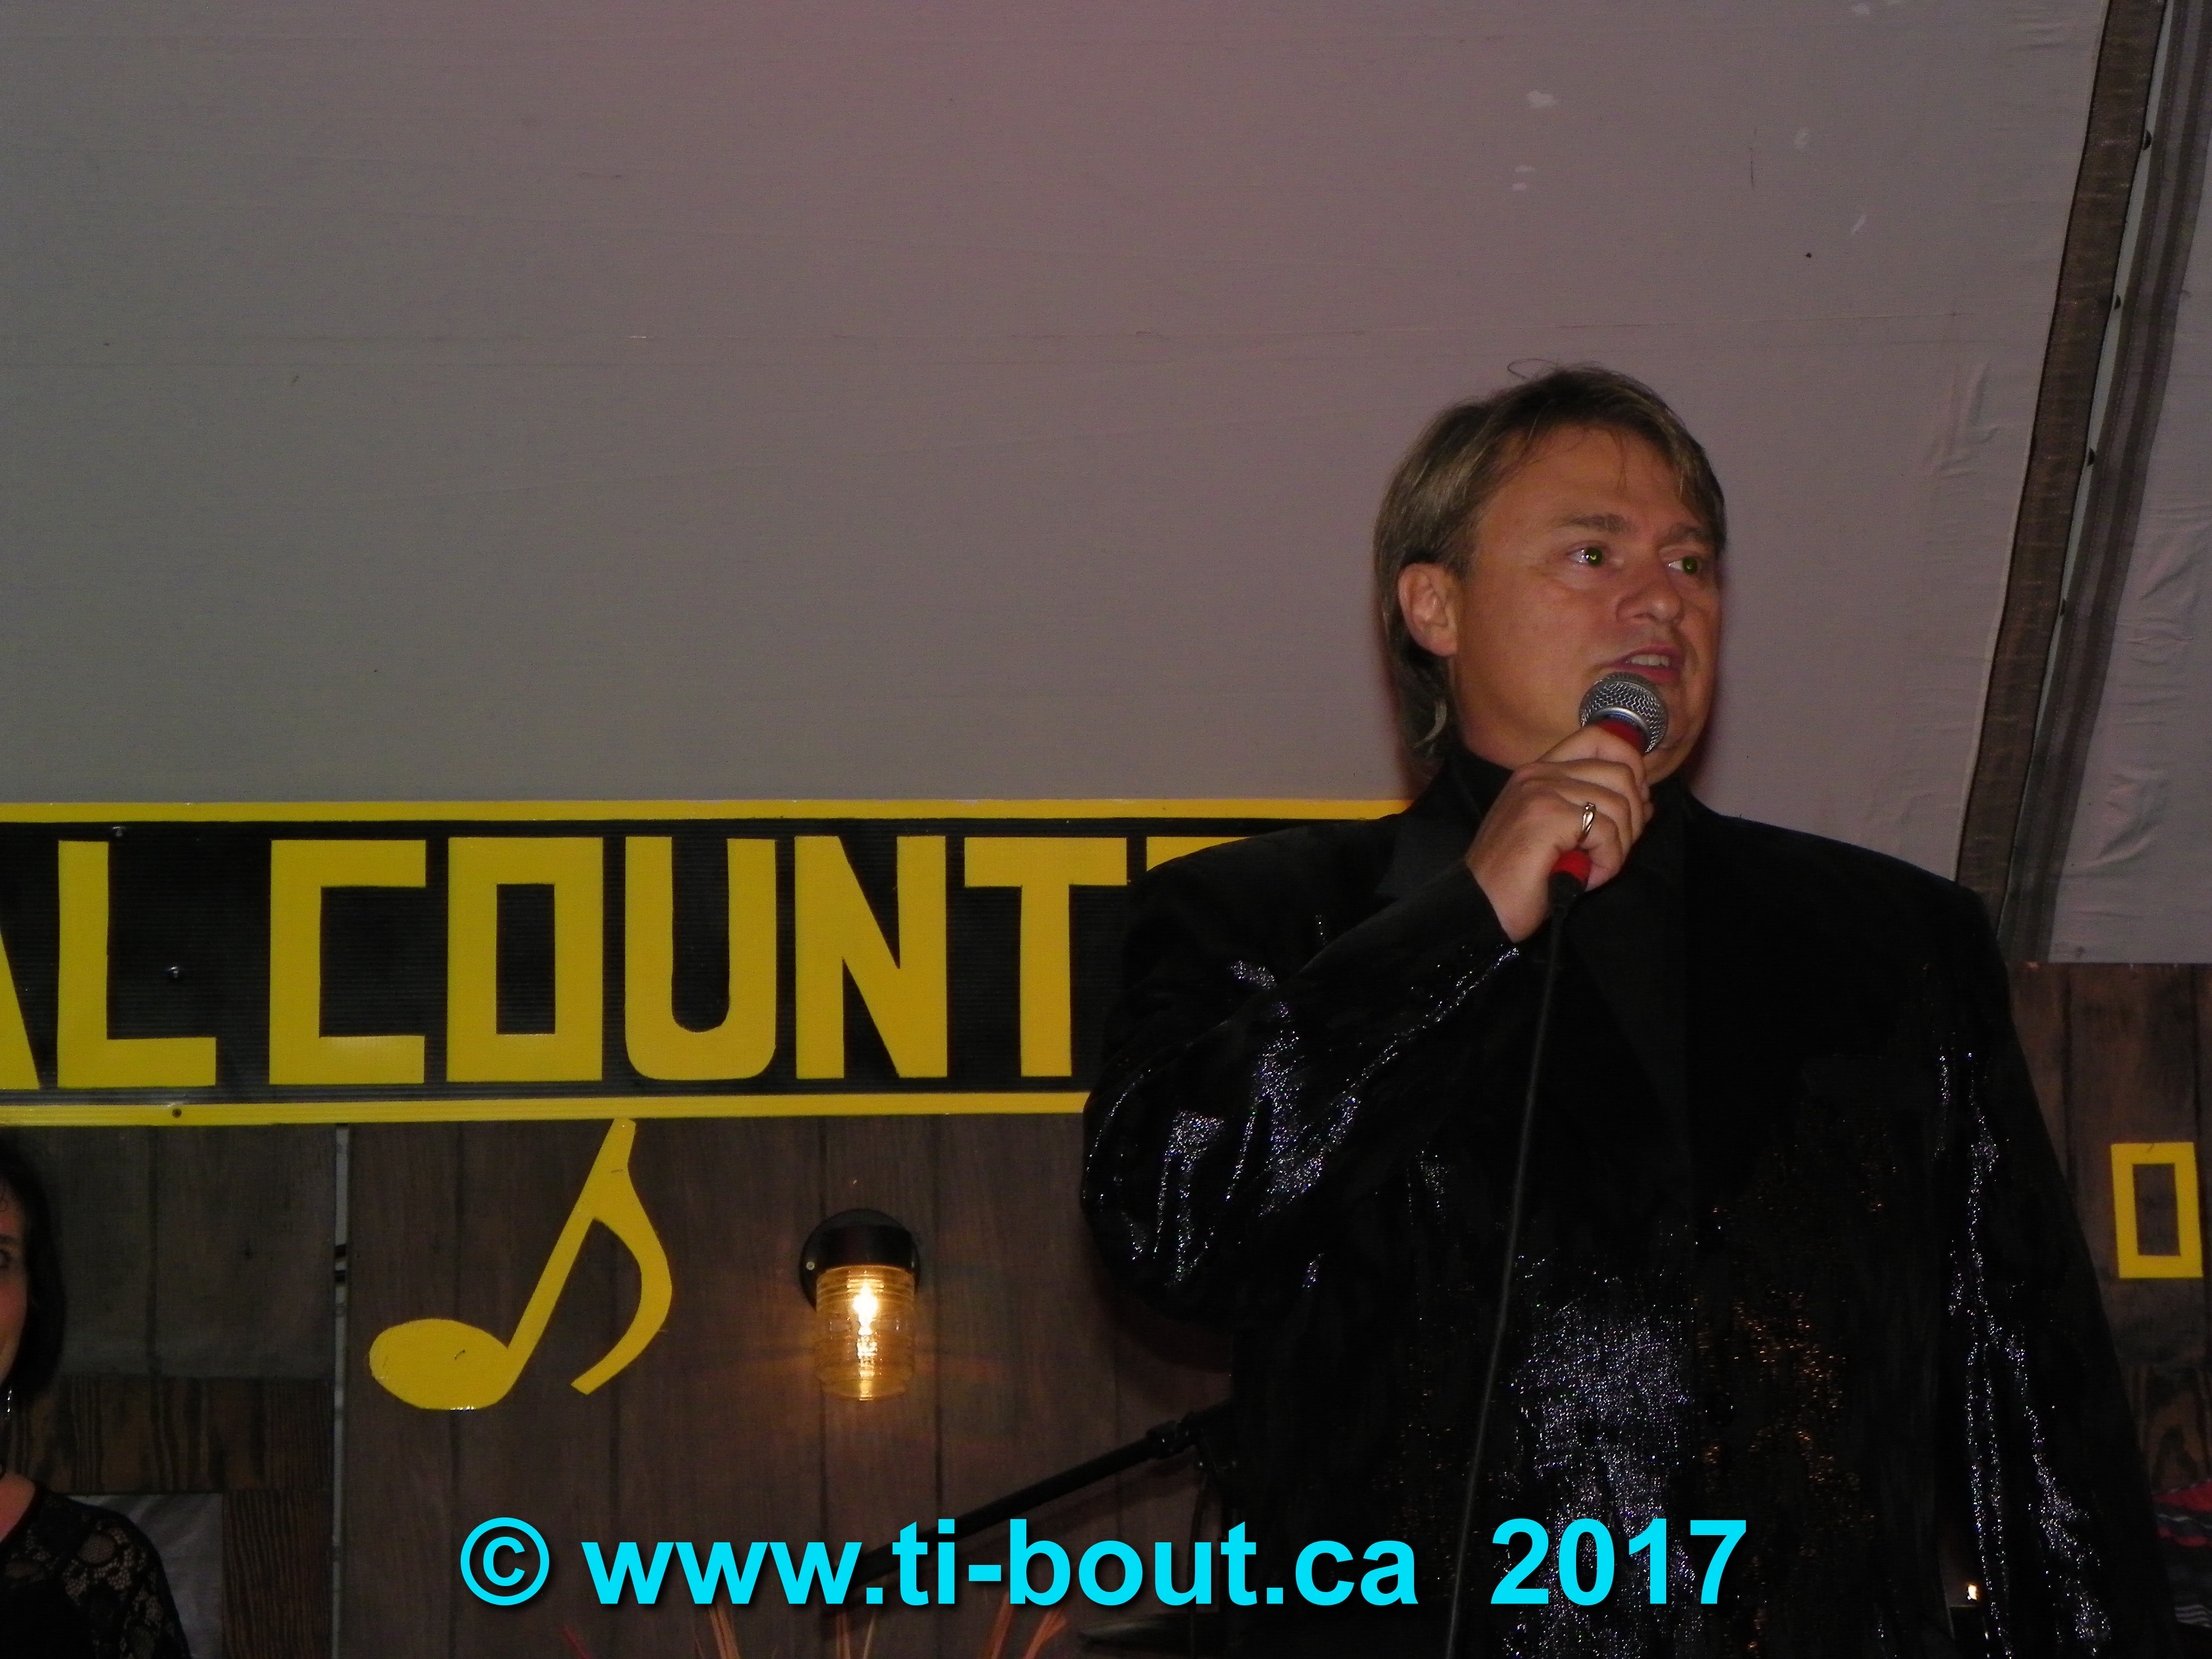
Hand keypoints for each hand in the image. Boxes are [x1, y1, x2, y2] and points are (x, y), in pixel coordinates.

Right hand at [1464, 725, 1650, 940]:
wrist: (1479, 908)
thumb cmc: (1519, 878)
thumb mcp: (1560, 834)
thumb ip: (1595, 809)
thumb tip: (1645, 801)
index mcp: (1539, 771)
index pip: (1599, 737)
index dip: (1630, 764)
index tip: (1631, 802)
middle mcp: (1538, 773)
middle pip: (1622, 773)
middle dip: (1632, 818)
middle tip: (1610, 850)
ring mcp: (1541, 792)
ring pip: (1620, 804)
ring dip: (1619, 847)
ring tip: (1591, 867)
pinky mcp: (1546, 817)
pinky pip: (1608, 833)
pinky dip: (1607, 863)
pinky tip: (1584, 877)